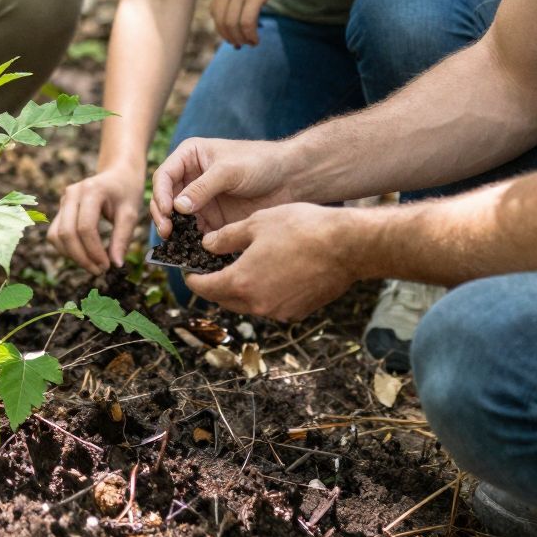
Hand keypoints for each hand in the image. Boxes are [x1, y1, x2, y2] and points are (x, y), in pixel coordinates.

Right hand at [48, 165, 143, 271]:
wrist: (117, 174)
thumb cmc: (126, 192)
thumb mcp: (131, 213)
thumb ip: (122, 238)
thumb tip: (116, 265)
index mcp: (91, 190)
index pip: (85, 227)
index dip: (94, 251)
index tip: (107, 266)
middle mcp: (72, 193)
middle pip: (67, 233)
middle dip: (81, 257)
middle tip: (99, 270)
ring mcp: (63, 200)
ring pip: (56, 236)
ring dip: (72, 256)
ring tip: (93, 265)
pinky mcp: (60, 209)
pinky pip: (55, 234)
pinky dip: (66, 249)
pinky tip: (84, 255)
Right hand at [151, 135, 295, 236]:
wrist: (291, 178)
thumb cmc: (261, 162)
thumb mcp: (229, 170)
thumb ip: (202, 188)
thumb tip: (176, 208)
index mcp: (190, 157)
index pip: (164, 176)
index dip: (159, 194)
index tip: (166, 211)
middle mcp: (191, 179)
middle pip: (166, 200)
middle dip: (163, 216)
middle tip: (167, 233)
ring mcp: (202, 201)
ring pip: (178, 220)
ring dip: (175, 233)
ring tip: (177, 246)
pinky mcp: (214, 220)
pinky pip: (197, 234)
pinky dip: (192, 244)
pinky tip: (194, 253)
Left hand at [187, 202, 358, 322]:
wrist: (348, 246)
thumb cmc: (301, 229)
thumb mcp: (257, 224)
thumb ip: (226, 238)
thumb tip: (207, 245)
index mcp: (242, 282)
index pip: (205, 288)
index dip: (192, 280)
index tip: (188, 272)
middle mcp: (258, 304)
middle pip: (225, 300)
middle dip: (215, 286)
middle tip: (211, 270)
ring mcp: (280, 312)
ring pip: (249, 304)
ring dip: (241, 290)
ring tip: (242, 268)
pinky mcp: (298, 313)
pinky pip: (271, 306)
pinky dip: (264, 293)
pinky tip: (270, 274)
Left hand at [210, 0, 308, 47]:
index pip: (216, 8)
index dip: (221, 26)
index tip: (232, 35)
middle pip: (221, 19)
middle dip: (228, 35)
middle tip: (239, 45)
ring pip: (232, 23)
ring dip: (240, 38)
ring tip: (251, 43)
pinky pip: (246, 22)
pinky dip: (250, 35)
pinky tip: (257, 39)